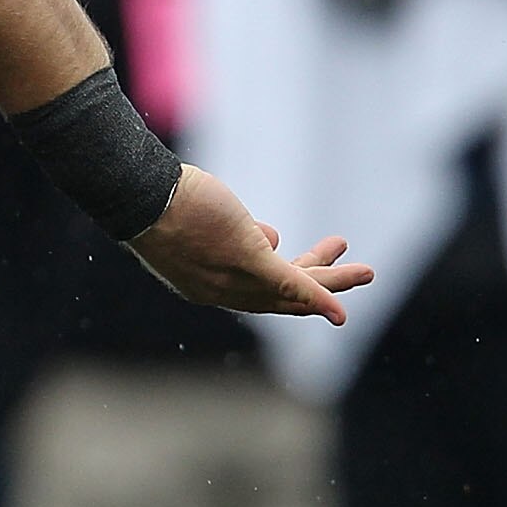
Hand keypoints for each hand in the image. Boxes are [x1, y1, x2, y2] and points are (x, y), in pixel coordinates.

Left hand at [129, 165, 372, 324]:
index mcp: (207, 282)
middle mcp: (222, 289)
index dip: (284, 291)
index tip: (305, 271)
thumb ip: (234, 230)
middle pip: (280, 296)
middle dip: (319, 286)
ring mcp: (236, 277)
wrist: (138, 196)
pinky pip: (292, 284)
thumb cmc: (158, 198)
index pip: (253, 293)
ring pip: (295, 289)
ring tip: (367, 273)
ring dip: (333, 283)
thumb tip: (270, 234)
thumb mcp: (199, 216)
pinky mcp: (249, 260)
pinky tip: (342, 311)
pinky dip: (320, 298)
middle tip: (354, 271)